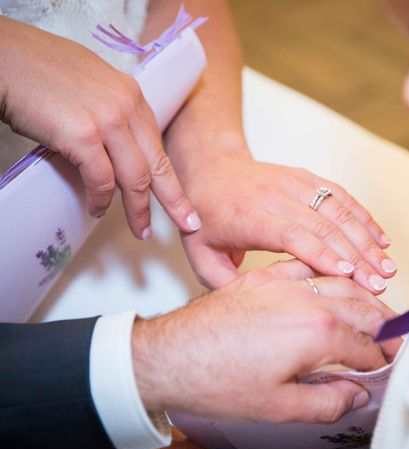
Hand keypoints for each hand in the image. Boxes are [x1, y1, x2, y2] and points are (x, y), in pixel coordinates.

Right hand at [0, 16, 199, 238]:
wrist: (2, 55)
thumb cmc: (37, 70)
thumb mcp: (91, 86)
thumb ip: (111, 113)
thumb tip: (117, 145)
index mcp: (132, 95)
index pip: (158, 146)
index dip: (171, 178)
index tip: (184, 202)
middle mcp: (126, 107)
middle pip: (158, 165)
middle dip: (175, 201)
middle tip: (188, 224)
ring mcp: (107, 121)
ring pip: (135, 178)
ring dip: (138, 209)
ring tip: (140, 230)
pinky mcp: (82, 135)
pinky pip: (102, 180)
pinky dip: (100, 200)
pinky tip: (97, 209)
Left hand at [132, 260, 399, 422]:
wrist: (170, 354)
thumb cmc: (217, 380)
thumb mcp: (277, 407)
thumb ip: (327, 403)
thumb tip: (357, 395)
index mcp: (316, 332)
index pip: (365, 345)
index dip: (383, 358)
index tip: (391, 365)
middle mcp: (308, 298)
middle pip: (363, 307)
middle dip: (385, 324)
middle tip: (397, 338)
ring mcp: (287, 280)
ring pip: (343, 277)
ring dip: (368, 287)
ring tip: (384, 298)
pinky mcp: (268, 274)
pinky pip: (312, 260)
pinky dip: (334, 262)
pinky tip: (342, 267)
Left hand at [176, 151, 396, 293]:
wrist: (210, 168)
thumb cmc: (206, 217)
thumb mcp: (200, 256)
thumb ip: (226, 285)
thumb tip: (260, 308)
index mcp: (249, 217)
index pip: (292, 236)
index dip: (323, 255)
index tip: (349, 276)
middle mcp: (275, 196)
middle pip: (323, 225)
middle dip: (356, 256)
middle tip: (379, 282)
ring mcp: (294, 183)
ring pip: (338, 210)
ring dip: (367, 239)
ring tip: (387, 265)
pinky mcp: (306, 177)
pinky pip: (341, 196)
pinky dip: (364, 217)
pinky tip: (381, 238)